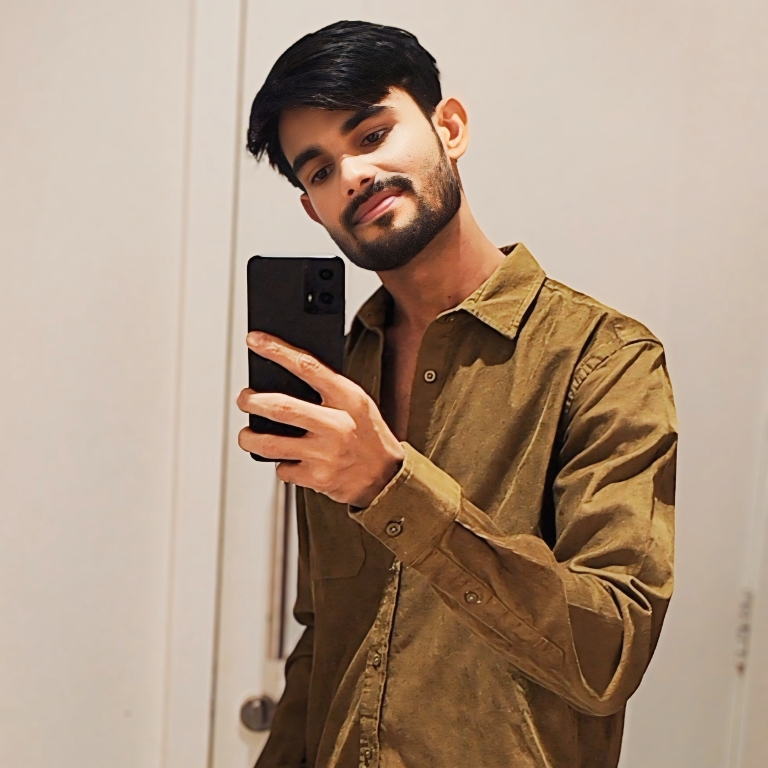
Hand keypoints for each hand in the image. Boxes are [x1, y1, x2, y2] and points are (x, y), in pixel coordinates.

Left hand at [237, 331, 404, 507]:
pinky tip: (290, 459)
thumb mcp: (357, 403)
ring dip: (249, 437)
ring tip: (248, 433)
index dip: (277, 350)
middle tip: (244, 398)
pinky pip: (282, 469)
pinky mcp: (317, 478)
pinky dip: (280, 464)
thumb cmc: (367, 434)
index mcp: (348, 398)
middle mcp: (337, 425)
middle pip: (280, 407)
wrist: (387, 477)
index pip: (307, 366)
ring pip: (269, 444)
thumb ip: (328, 390)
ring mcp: (325, 454)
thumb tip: (283, 375)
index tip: (254, 341)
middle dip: (251, 401)